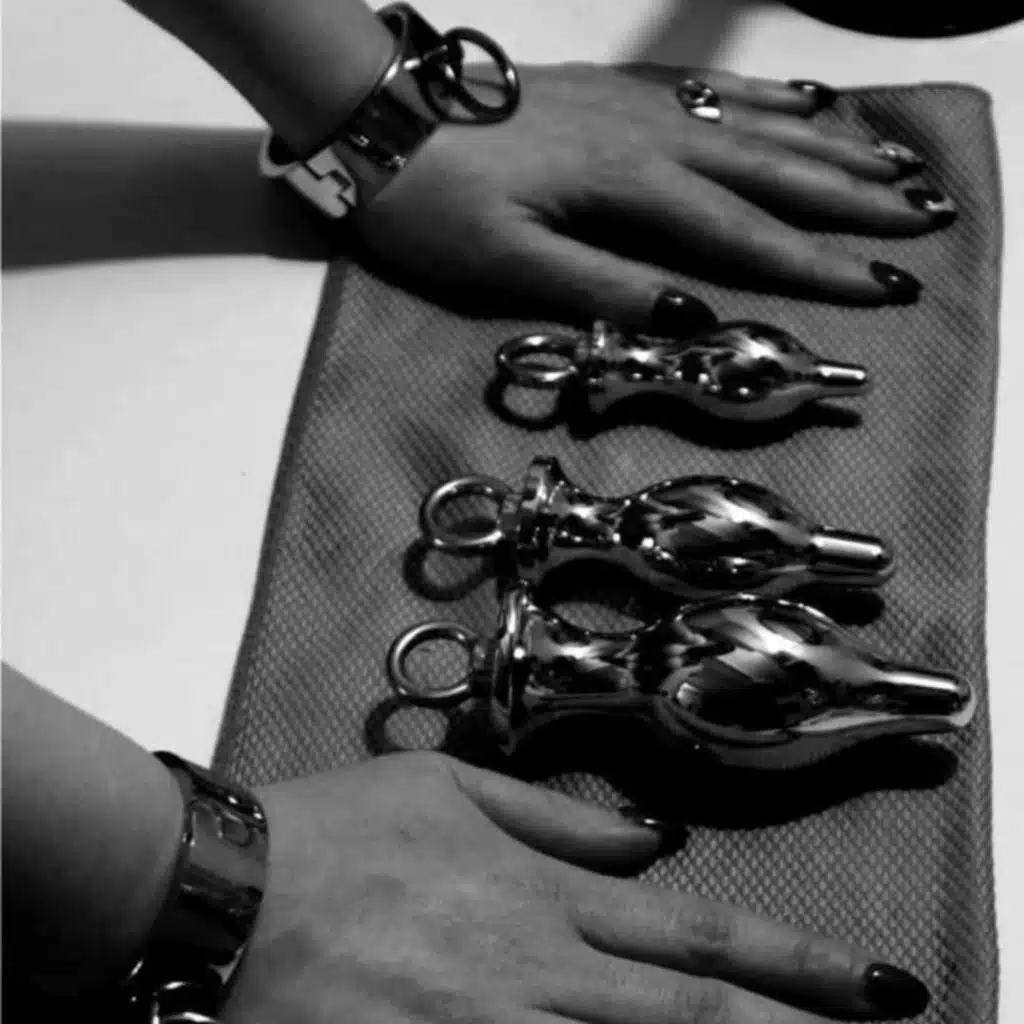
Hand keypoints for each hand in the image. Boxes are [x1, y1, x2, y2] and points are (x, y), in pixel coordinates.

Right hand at [227, 752, 929, 1021]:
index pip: (696, 935)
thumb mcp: (447, 786)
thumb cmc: (333, 829)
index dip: (795, 962)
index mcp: (541, 899)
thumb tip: (643, 841)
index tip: (876, 984)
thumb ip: (554, 818)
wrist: (227, 894)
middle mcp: (537, 975)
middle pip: (695, 1019)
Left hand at [356, 65, 951, 332]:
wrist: (376, 117)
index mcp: (626, 185)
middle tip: (918, 214)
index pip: (739, 232)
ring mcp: (631, 105)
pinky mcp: (610, 91)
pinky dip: (764, 97)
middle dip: (846, 199)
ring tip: (887, 159)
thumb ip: (599, 284)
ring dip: (823, 146)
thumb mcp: (505, 260)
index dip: (812, 263)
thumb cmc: (432, 200)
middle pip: (766, 169)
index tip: (877, 285)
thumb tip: (691, 310)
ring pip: (749, 123)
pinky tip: (798, 99)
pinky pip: (707, 90)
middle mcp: (646, 136)